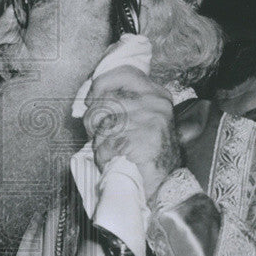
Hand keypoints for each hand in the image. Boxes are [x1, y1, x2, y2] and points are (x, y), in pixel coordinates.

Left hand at [83, 65, 179, 200]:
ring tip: (108, 150)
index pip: (124, 74)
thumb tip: (89, 100)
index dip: (101, 84)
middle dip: (93, 120)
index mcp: (156, 94)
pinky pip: (109, 143)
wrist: (166, 182)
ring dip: (99, 141)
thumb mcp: (138, 119)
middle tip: (97, 135)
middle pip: (107, 100)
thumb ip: (120, 104)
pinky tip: (111, 160)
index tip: (90, 100)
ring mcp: (153, 120)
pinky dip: (103, 155)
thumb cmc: (146, 152)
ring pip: (105, 124)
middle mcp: (156, 103)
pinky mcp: (146, 139)